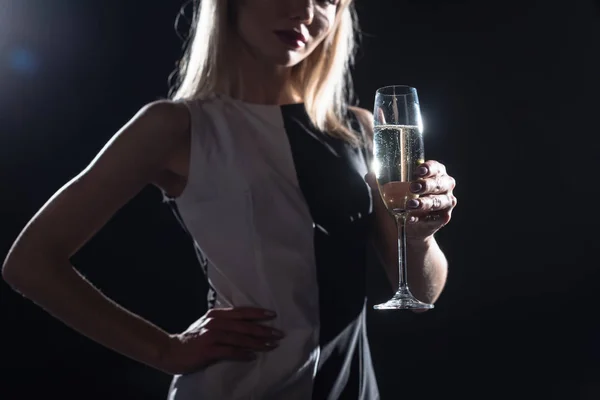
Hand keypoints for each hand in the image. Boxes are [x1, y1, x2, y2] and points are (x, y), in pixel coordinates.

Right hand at [159, 307, 283, 374]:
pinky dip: (243, 353)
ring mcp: (212, 335)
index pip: (241, 311)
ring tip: (271, 346)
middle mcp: (215, 322)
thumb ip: (223, 322)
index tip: (272, 314)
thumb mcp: (207, 324)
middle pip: (244, 324)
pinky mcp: (208, 349)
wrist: (171, 351)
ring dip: (258, 342)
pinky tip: (252, 356)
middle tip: (278, 333)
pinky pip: (230, 351)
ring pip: (240, 338)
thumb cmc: (192, 339)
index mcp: (216, 314)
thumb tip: (244, 323)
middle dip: (263, 329)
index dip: (258, 312)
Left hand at [366, 160, 456, 240]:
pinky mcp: (443, 218)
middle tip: (413, 187)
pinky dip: (421, 218)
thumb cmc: (402, 200)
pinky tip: (409, 218)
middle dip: (427, 185)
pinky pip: (434, 218)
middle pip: (440, 183)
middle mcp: (444, 186)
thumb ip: (379, 184)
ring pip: (439, 201)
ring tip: (410, 205)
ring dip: (424, 203)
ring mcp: (445, 203)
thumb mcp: (389, 192)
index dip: (429, 168)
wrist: (409, 226)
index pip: (436, 167)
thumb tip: (369, 176)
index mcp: (435, 174)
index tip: (418, 171)